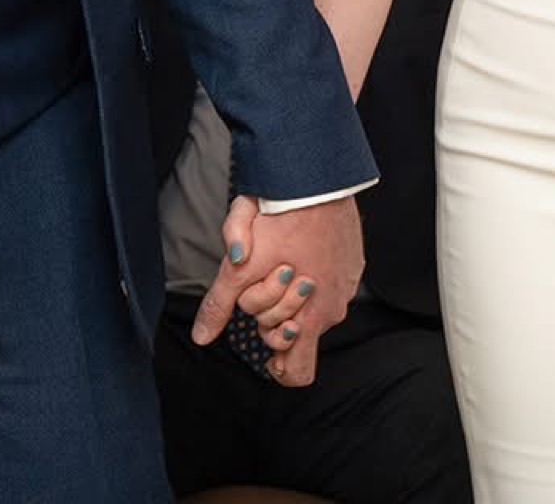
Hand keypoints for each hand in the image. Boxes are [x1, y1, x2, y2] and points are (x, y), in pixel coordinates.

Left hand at [191, 195, 363, 387]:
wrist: (317, 181)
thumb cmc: (279, 220)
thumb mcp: (238, 266)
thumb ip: (219, 305)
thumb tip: (202, 337)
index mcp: (307, 319)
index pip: (296, 372)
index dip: (276, 362)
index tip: (266, 354)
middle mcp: (332, 310)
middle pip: (293, 333)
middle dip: (271, 314)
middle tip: (264, 278)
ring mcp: (346, 287)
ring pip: (311, 308)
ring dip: (292, 295)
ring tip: (281, 260)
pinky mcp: (353, 266)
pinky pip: (330, 285)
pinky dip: (314, 275)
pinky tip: (301, 250)